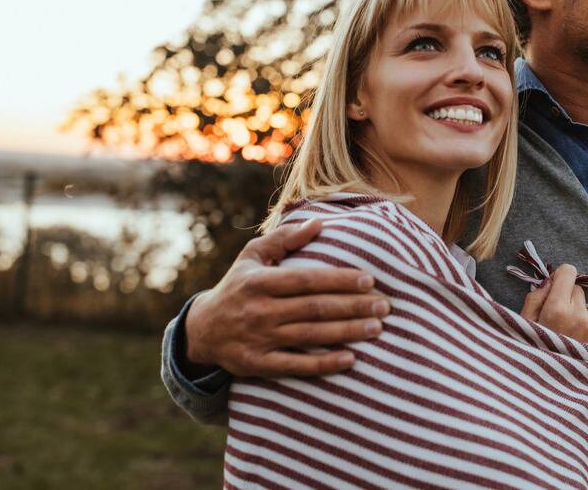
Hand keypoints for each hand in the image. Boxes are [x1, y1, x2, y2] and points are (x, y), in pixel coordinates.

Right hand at [184, 218, 391, 377]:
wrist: (203, 330)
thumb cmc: (238, 286)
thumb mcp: (253, 256)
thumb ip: (284, 239)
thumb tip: (319, 222)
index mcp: (260, 282)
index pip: (307, 280)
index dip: (339, 280)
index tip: (369, 280)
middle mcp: (259, 310)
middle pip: (314, 308)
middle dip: (353, 306)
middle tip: (384, 305)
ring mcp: (259, 340)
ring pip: (310, 336)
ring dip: (347, 332)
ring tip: (377, 328)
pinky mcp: (258, 365)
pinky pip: (296, 366)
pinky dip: (324, 364)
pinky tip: (350, 359)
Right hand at [520, 264, 587, 348]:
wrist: (555, 391)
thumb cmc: (535, 355)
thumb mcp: (524, 326)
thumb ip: (535, 298)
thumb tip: (549, 281)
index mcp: (557, 309)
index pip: (569, 272)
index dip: (560, 279)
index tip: (556, 290)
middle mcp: (581, 316)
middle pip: (578, 291)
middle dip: (569, 300)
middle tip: (559, 322)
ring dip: (581, 317)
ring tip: (570, 338)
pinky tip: (582, 346)